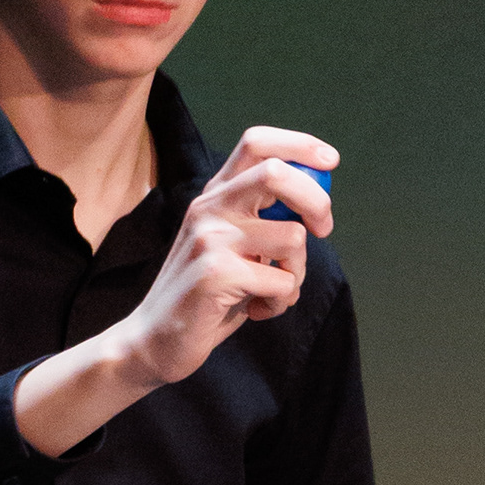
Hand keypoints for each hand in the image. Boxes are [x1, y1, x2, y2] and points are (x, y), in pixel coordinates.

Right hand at [13, 126, 336, 454]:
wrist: (154, 340)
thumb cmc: (207, 294)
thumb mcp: (235, 246)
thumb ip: (266, 221)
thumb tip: (319, 203)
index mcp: (215, 195)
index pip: (256, 143)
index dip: (300, 145)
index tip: (330, 161)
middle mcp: (209, 208)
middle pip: (277, 174)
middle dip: (316, 200)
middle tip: (324, 228)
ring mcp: (209, 239)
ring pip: (292, 237)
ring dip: (298, 272)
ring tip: (275, 292)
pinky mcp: (215, 273)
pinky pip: (281, 281)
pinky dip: (281, 302)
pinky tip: (257, 311)